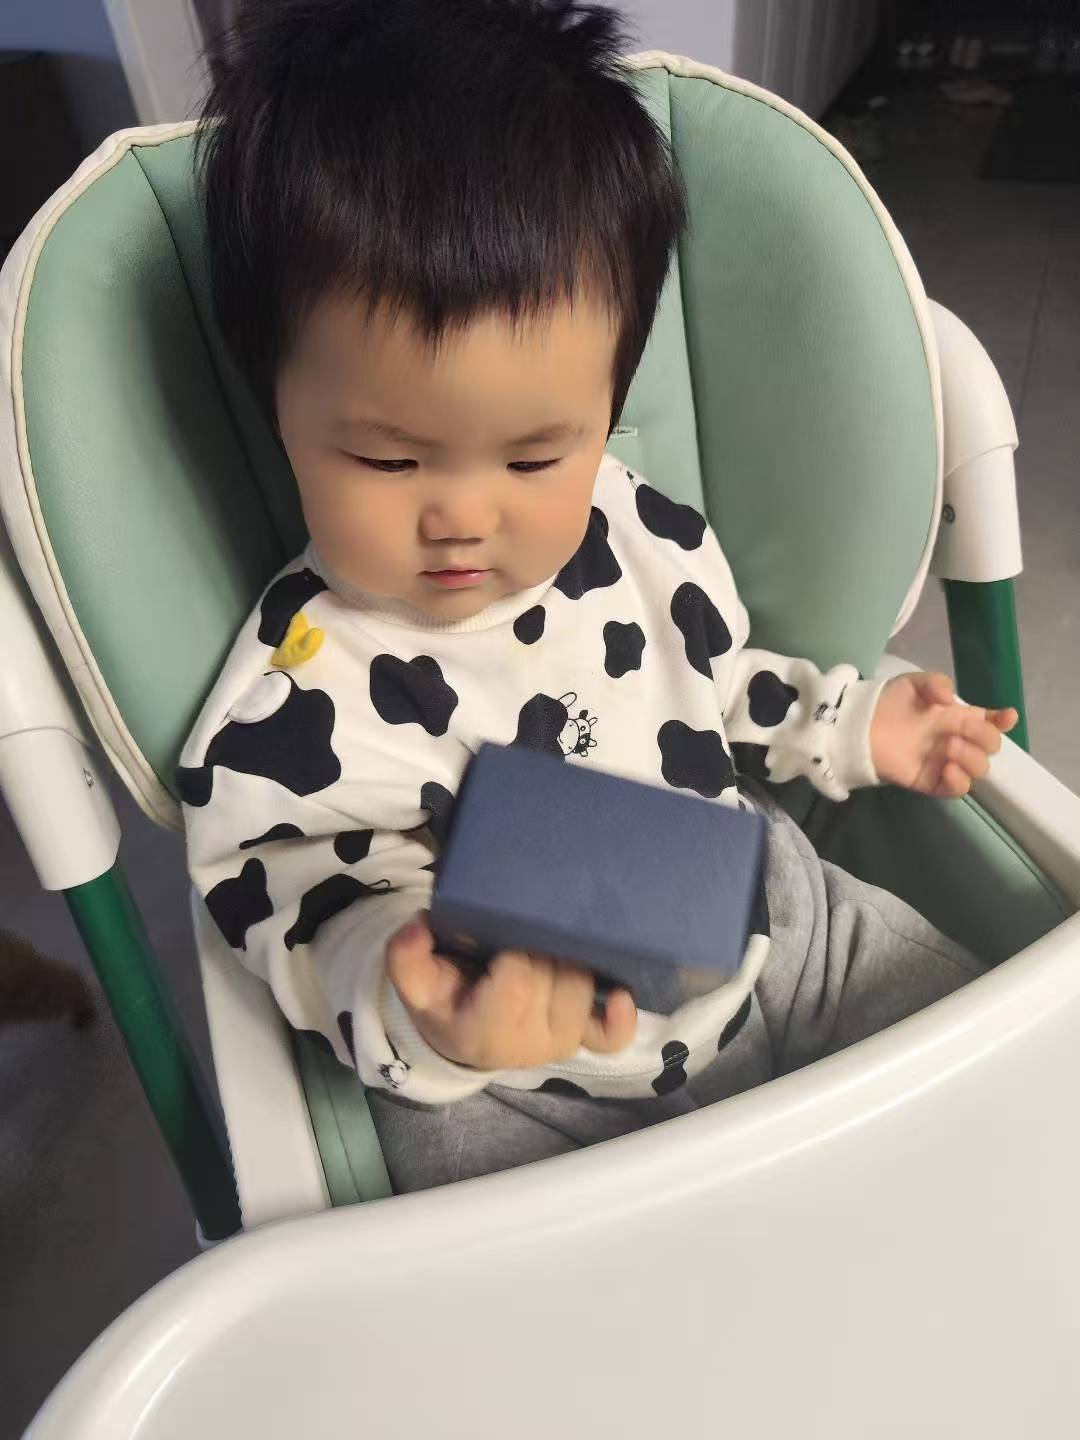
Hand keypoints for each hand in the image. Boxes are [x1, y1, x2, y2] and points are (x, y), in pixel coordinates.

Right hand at [386, 915, 636, 1069]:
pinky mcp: (580, 1039)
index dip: (513, 951)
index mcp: (486, 1029)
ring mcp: (559, 1041)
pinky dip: (620, 1016)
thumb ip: (407, 956)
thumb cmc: (444, 1002)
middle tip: (519, 938)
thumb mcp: (413, 982)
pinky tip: (621, 993)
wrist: (461, 1037)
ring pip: (584, 989)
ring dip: (571, 963)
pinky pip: (611, 1036)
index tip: (495, 938)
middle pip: (558, 978)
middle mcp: (530, 1042)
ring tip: (547, 948)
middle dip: (542, 949)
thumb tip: (419, 926)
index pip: (519, 980)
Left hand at [870, 672, 1015, 797]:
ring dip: (971, 758)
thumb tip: (951, 697)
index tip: (1006, 716)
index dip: (1003, 720)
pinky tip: (947, 769)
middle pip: (990, 746)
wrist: (859, 727)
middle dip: (984, 737)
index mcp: (958, 717)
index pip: (990, 721)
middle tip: (958, 731)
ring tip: (947, 747)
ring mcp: (946, 762)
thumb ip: (935, 683)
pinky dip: (959, 781)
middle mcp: (957, 740)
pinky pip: (958, 790)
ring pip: (979, 769)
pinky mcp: (931, 782)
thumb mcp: (913, 684)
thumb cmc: (888, 703)